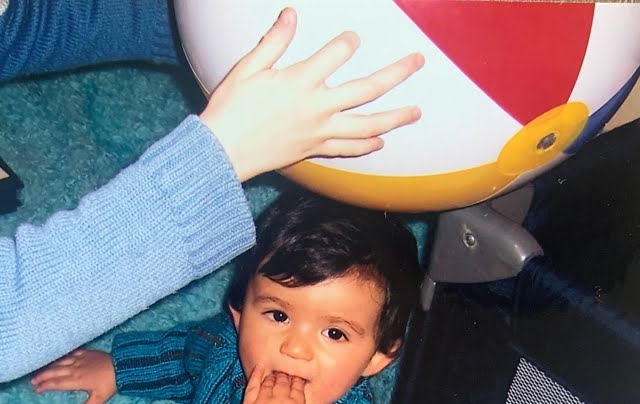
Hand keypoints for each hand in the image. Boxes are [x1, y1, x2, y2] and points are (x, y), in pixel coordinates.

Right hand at [29, 349, 116, 403]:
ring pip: (60, 363)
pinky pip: (70, 354)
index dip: (46, 386)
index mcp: (77, 380)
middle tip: (32, 381)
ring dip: (49, 367)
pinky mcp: (85, 353)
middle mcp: (75, 369)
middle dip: (42, 376)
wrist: (122, 365)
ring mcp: (80, 360)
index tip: (36, 389)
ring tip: (40, 370)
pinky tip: (57, 357)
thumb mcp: (100, 398)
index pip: (57, 383)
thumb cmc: (111, 383)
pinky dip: (61, 356)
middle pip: (55, 372)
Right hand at [199, 7, 423, 182]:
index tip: (355, 37)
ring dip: (395, 117)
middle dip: (396, 73)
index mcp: (300, 81)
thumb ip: (274, 41)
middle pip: (367, 89)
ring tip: (416, 111)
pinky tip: (382, 141)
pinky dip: (368, 146)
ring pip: (367, 125)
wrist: (221, 152)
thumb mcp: (248, 68)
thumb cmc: (230, 108)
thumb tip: (290, 14)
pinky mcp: (314, 149)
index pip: (336, 54)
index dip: (348, 42)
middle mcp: (317, 107)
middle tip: (418, 61)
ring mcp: (319, 132)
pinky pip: (348, 149)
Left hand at [240, 368, 306, 403]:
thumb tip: (296, 390)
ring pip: (270, 381)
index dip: (297, 379)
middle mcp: (280, 401)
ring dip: (273, 375)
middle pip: (284, 380)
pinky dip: (257, 374)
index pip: (298, 385)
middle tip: (285, 372)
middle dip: (286, 375)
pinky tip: (260, 367)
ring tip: (275, 372)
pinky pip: (253, 384)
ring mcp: (263, 402)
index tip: (296, 376)